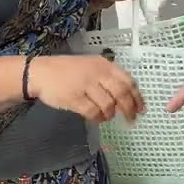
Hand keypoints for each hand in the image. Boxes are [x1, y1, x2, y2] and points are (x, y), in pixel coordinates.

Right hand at [30, 55, 144, 122]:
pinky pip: (93, 112)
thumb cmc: (67, 70)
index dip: (137, 96)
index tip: (142, 108)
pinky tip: (96, 117)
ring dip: (111, 114)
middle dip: (129, 108)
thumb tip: (127, 96)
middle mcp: (97, 73)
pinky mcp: (75, 98)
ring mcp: (85, 85)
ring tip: (107, 116)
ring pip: (108, 105)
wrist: (41, 73)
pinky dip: (98, 118)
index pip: (127, 80)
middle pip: (121, 93)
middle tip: (131, 119)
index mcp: (103, 64)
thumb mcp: (90, 66)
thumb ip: (107, 77)